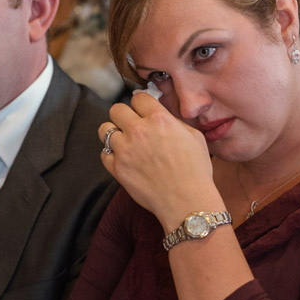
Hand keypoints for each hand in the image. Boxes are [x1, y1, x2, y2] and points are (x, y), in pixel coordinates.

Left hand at [99, 92, 220, 229]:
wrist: (187, 201)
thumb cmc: (196, 171)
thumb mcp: (195, 137)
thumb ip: (174, 122)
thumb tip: (161, 117)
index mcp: (160, 119)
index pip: (138, 98)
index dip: (141, 104)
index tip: (143, 111)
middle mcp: (139, 131)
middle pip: (116, 109)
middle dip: (124, 116)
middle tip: (132, 126)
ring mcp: (125, 150)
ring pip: (104, 130)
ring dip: (114, 134)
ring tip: (125, 143)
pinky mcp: (117, 169)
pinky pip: (104, 154)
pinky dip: (112, 155)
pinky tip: (125, 160)